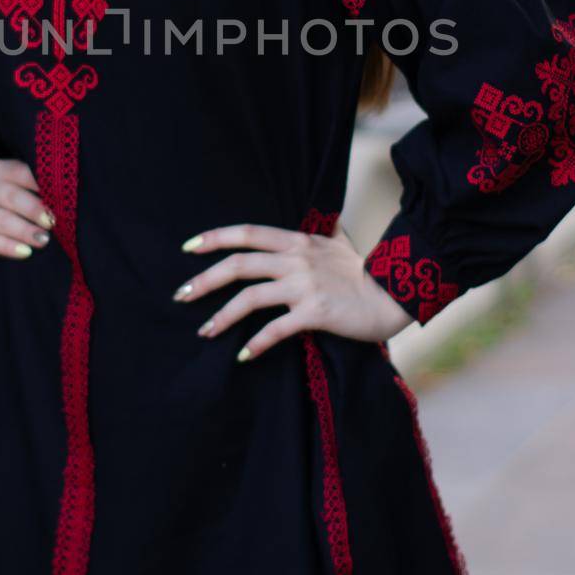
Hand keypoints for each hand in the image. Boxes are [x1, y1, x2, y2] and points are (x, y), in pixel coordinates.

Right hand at [0, 158, 54, 266]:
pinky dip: (8, 247)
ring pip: (1, 220)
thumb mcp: (15, 190)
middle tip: (53, 221)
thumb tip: (69, 198)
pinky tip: (25, 252)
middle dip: (33, 209)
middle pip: (10, 196)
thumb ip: (36, 189)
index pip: (20, 171)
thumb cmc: (3, 203)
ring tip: (43, 240)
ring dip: (24, 230)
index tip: (62, 193)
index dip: (40, 181)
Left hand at [173, 219, 416, 360]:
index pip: (248, 233)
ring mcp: (304, 286)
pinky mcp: (315, 312)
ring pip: (250, 298)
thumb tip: (314, 219)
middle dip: (205, 280)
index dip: (215, 238)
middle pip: (239, 265)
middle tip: (181, 295)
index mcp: (298, 241)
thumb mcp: (337, 243)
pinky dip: (256, 343)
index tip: (189, 247)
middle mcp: (296, 260)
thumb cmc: (364, 271)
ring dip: (223, 316)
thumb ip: (318, 233)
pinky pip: (276, 329)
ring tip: (204, 331)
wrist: (393, 296)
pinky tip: (243, 355)